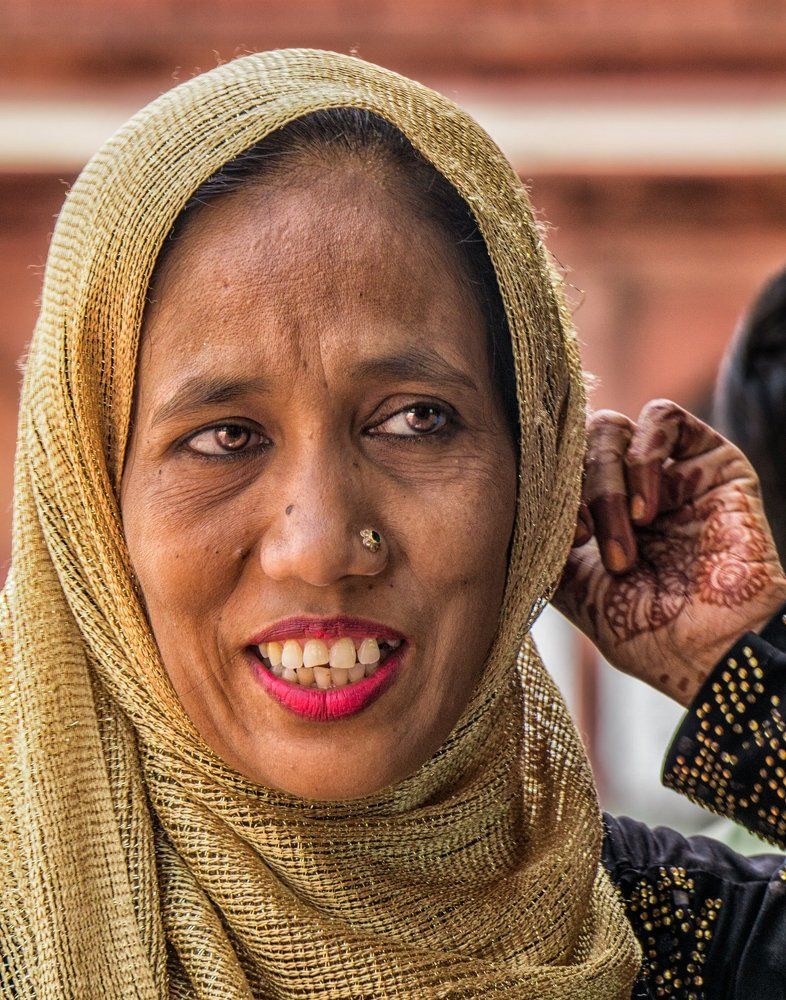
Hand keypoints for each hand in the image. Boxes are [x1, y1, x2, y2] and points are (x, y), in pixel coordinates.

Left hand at [552, 399, 785, 705]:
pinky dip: (643, 454)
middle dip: (576, 491)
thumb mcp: (569, 585)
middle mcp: (627, 486)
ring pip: (611, 429)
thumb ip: (539, 538)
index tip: (560, 540)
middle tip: (586, 541)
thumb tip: (507, 503)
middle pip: (576, 445)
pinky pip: (663, 416)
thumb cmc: (642, 630)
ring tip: (625, 541)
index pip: (553, 466)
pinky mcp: (712, 460)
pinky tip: (646, 509)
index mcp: (591, 512)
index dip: (545, 490)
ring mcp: (667, 470)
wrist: (706, 653)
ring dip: (607, 483)